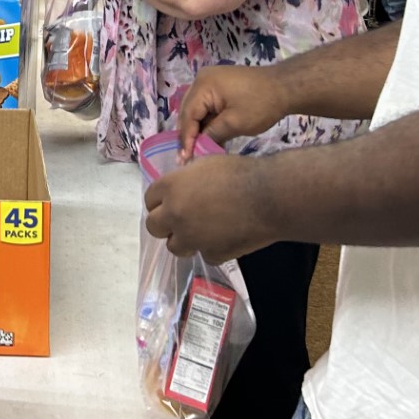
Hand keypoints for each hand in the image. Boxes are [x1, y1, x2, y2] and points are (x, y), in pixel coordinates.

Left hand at [142, 153, 275, 262]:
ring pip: (174, 247)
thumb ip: (186, 179)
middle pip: (153, 226)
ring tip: (202, 231)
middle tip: (181, 219)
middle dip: (165, 223)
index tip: (170, 201)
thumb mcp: (205, 164)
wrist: (268, 196)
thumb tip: (182, 186)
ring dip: (184, 240)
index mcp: (170, 188)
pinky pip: (205, 254)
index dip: (160, 201)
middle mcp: (174, 214)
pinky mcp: (212, 254)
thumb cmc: (239, 172)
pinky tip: (226, 237)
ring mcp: (191, 238)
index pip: (149, 200)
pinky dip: (212, 248)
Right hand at [178, 64, 291, 159]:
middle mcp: (202, 80)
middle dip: (188, 135)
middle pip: (188, 111)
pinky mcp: (219, 88)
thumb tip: (196, 149)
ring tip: (194, 152)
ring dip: (197, 130)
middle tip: (185, 158)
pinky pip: (206, 106)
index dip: (186, 138)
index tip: (185, 159)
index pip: (188, 115)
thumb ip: (212, 135)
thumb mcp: (235, 123)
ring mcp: (210, 82)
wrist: (285, 87)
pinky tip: (207, 138)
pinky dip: (207, 122)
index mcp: (203, 85)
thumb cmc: (261, 105)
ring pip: (196, 110)